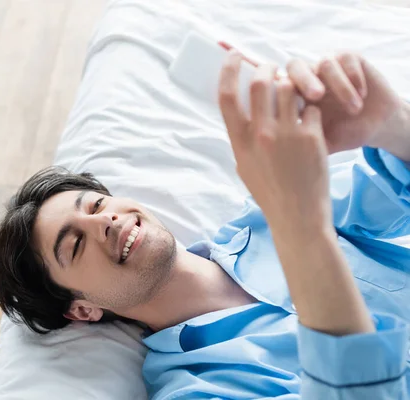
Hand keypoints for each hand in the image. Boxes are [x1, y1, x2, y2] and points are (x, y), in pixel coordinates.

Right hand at [218, 51, 331, 229]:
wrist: (297, 216)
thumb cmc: (268, 191)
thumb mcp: (244, 165)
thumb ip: (242, 136)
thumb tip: (243, 106)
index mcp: (239, 142)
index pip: (227, 96)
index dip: (229, 70)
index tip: (235, 56)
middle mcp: (260, 135)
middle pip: (262, 82)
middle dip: (268, 68)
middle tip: (273, 68)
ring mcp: (287, 136)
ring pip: (290, 89)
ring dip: (293, 86)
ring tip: (295, 96)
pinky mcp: (312, 138)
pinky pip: (311, 108)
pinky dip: (311, 110)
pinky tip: (310, 124)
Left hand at [287, 53, 405, 153]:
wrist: (374, 125)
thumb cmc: (343, 134)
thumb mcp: (320, 143)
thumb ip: (299, 142)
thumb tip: (277, 154)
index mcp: (294, 95)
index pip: (279, 84)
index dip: (283, 92)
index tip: (295, 111)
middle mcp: (308, 77)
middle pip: (295, 66)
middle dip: (304, 80)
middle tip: (316, 96)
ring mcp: (328, 66)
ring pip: (324, 63)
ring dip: (339, 86)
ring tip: (354, 109)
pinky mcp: (350, 59)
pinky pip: (346, 58)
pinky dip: (354, 77)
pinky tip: (362, 95)